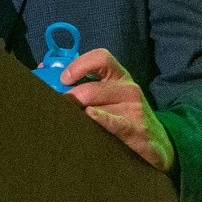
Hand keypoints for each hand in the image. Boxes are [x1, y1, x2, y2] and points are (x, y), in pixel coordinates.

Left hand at [61, 47, 174, 172]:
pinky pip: (114, 122)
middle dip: (70, 100)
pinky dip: (101, 119)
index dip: (79, 65)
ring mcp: (134, 109)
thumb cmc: (124, 116)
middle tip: (57, 110)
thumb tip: (43, 70)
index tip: (64, 79)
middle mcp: (128, 89)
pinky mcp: (136, 129)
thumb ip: (84, 83)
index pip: (101, 58)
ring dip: (77, 116)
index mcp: (120, 76)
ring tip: (68, 123)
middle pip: (90, 89)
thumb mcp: (111, 95)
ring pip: (95, 107)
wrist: (157, 143)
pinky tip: (91, 117)